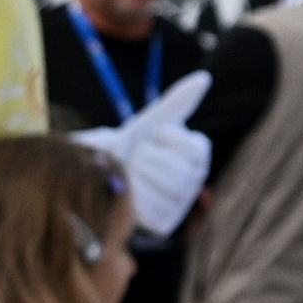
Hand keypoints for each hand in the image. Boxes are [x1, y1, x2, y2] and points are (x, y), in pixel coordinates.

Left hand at [74, 70, 214, 240]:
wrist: (99, 171)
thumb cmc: (129, 144)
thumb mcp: (150, 122)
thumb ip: (177, 102)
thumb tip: (204, 78)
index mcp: (197, 156)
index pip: (194, 148)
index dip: (166, 139)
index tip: (151, 136)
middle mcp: (195, 182)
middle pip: (178, 173)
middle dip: (147, 159)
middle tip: (134, 156)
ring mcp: (180, 205)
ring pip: (164, 191)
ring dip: (137, 177)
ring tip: (127, 172)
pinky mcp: (162, 223)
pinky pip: (149, 209)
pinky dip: (130, 198)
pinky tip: (123, 191)